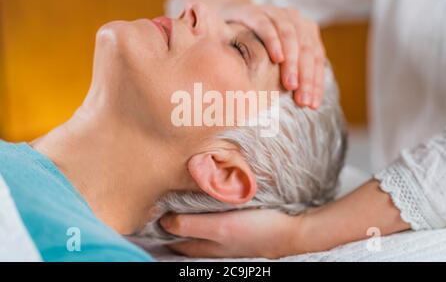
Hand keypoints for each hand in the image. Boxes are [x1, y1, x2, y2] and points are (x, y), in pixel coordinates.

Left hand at [159, 208, 306, 258]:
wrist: (289, 232)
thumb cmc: (254, 230)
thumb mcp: (220, 227)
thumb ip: (191, 225)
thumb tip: (164, 222)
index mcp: (203, 247)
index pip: (173, 239)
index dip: (162, 225)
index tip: (154, 206)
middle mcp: (210, 246)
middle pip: (183, 235)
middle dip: (172, 221)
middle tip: (163, 200)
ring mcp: (223, 240)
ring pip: (197, 230)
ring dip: (187, 217)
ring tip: (179, 199)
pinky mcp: (234, 230)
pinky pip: (211, 224)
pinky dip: (203, 216)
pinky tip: (206, 203)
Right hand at [219, 3, 325, 108]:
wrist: (228, 19)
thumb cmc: (256, 45)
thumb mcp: (277, 59)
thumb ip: (291, 72)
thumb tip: (305, 103)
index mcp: (306, 31)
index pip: (316, 58)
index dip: (316, 83)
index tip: (312, 105)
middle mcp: (294, 19)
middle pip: (306, 49)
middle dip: (306, 77)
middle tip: (302, 100)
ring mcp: (275, 13)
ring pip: (290, 36)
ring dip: (292, 62)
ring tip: (291, 85)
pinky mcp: (255, 12)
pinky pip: (267, 26)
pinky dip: (274, 42)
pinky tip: (277, 59)